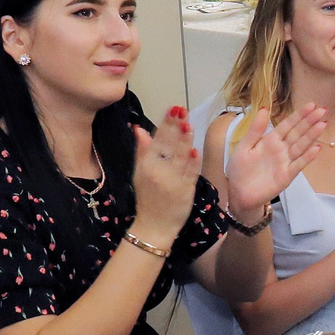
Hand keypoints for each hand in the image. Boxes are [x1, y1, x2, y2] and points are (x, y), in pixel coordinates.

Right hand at [131, 108, 201, 244]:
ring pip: (180, 157)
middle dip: (175, 127)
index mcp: (146, 165)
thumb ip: (142, 150)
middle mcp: (158, 172)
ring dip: (185, 140)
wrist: (153, 226)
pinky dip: (193, 162)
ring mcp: (173, 181)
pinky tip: (196, 150)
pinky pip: (191, 173)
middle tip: (181, 110)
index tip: (172, 108)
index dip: (165, 124)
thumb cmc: (147, 198)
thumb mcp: (139, 173)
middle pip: (169, 145)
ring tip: (188, 125)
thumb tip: (139, 129)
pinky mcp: (186, 191)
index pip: (157, 140)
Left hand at [221, 104, 327, 220]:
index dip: (299, 115)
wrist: (238, 193)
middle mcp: (280, 149)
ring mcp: (285, 162)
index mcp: (270, 140)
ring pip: (301, 146)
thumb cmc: (239, 170)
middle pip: (298, 133)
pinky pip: (298, 164)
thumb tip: (263, 109)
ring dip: (312, 135)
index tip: (312, 105)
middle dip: (310, 122)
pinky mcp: (287, 176)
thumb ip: (255, 129)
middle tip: (323, 110)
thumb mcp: (244, 146)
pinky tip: (317, 148)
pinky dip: (307, 157)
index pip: (287, 125)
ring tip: (323, 124)